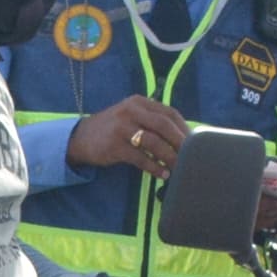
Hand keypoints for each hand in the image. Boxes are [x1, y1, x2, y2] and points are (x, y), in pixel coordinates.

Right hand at [63, 98, 186, 174]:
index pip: (168, 112)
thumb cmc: (113, 129)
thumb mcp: (131, 116)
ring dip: (169, 156)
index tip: (195, 143)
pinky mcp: (115, 145)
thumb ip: (152, 120)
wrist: (81, 138)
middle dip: (180, 142)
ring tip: (179, 168)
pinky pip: (140, 158)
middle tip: (192, 156)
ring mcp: (122, 127)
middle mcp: (131, 111)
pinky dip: (154, 167)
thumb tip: (183, 137)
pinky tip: (162, 174)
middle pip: (163, 125)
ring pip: (153, 142)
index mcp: (139, 102)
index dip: (184, 128)